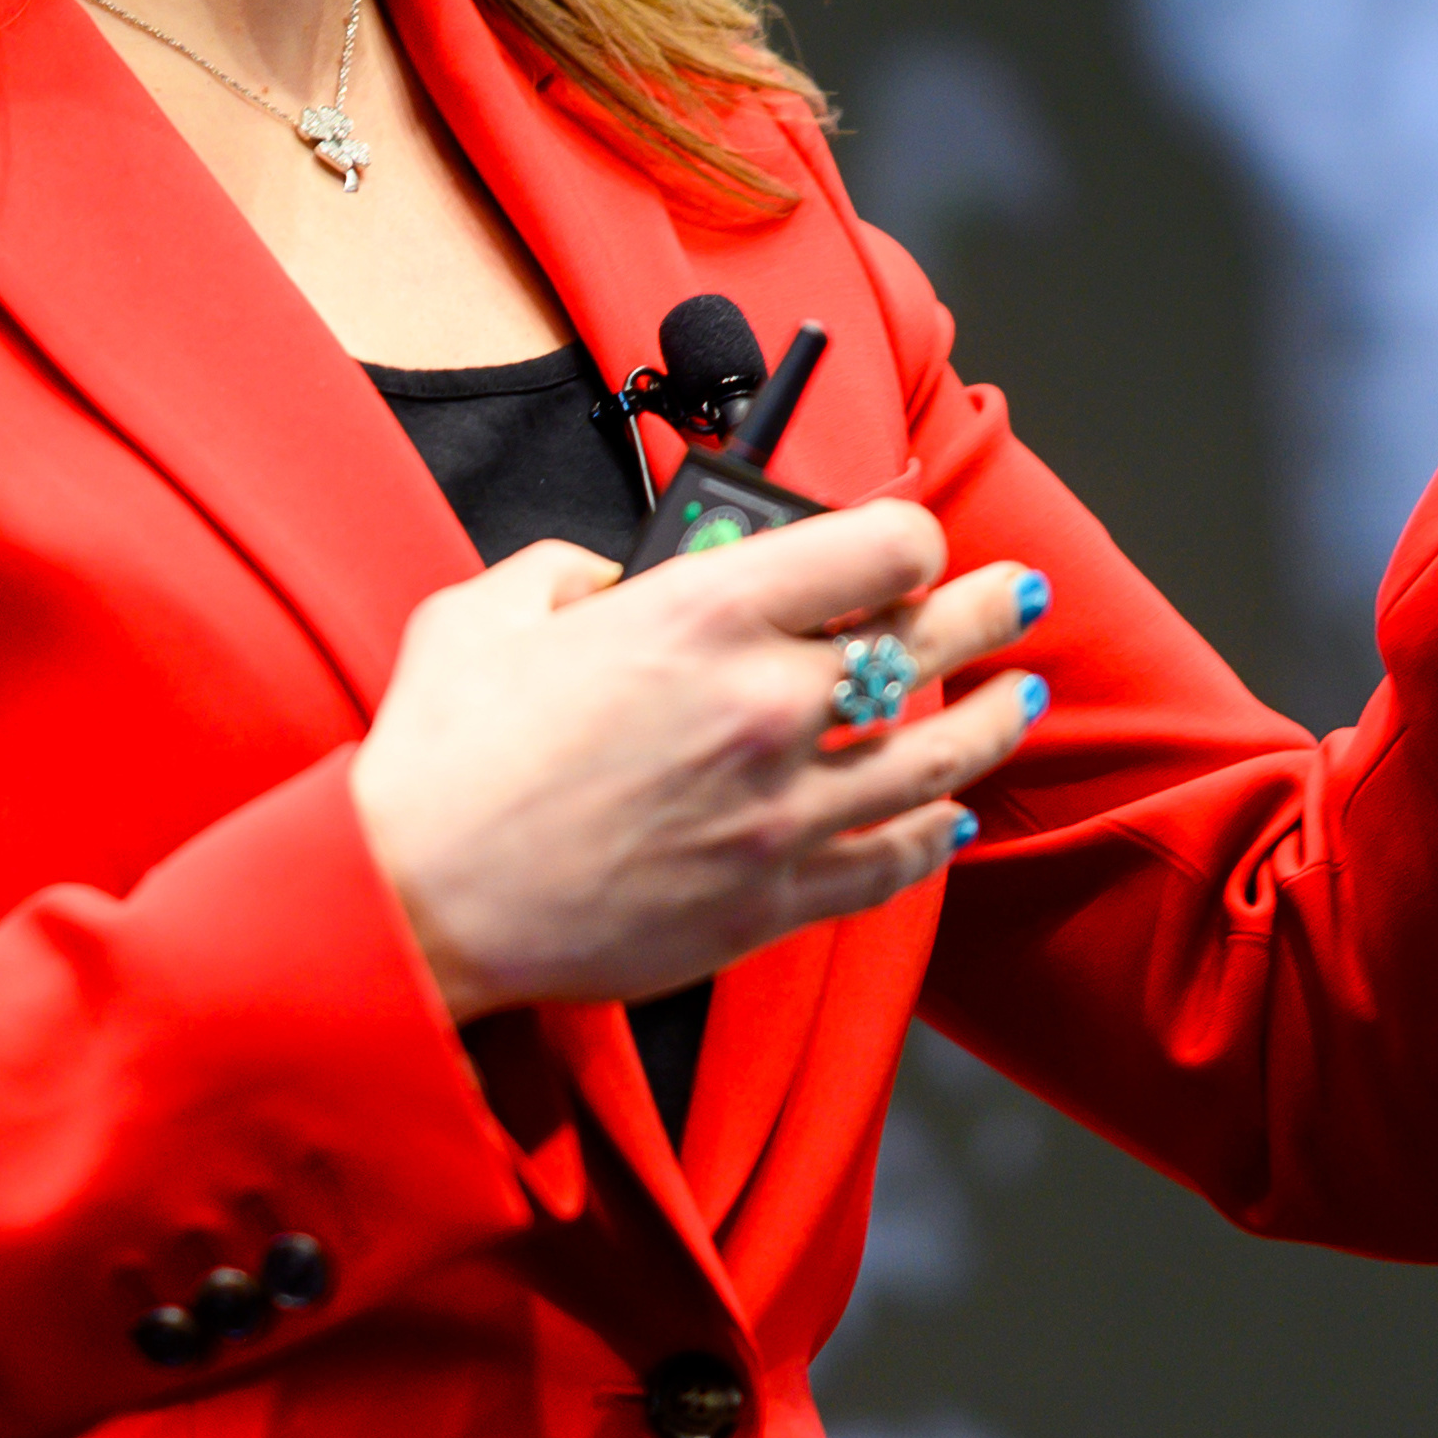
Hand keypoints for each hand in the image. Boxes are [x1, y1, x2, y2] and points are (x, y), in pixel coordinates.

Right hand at [345, 498, 1046, 1024]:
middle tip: (1017, 594)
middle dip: (986, 608)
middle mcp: (764, 705)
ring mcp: (780, 812)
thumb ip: (571, 573)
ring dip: (989, 723)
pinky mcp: (771, 900)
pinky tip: (948, 819)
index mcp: (702, 614)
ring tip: (1018, 699)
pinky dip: (929, 839)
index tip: (907, 542)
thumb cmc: (440, 756)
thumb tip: (613, 581)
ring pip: (934, 759)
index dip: (905, 535)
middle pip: (924, 645)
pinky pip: (888, 864)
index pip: (875, 546)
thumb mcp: (486, 610)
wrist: (419, 902)